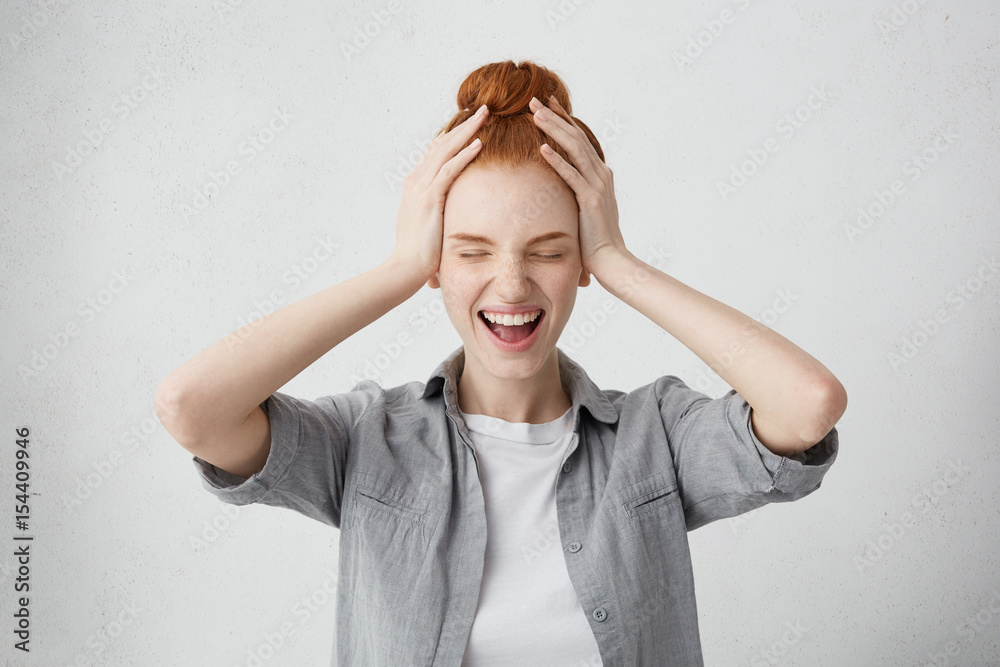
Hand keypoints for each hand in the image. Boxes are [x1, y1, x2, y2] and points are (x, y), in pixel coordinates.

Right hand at [391, 105, 488, 281]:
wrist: (405, 267)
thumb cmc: (418, 251)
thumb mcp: (427, 224)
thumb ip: (436, 212)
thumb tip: (448, 213)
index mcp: (415, 184)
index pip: (435, 152)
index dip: (452, 135)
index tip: (469, 122)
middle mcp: (416, 180)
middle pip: (442, 144)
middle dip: (463, 125)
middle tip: (481, 109)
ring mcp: (421, 188)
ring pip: (446, 150)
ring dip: (467, 131)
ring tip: (485, 115)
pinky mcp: (429, 199)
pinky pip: (450, 170)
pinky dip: (464, 155)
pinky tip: (479, 144)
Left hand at [529, 95, 628, 278]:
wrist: (612, 259)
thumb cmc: (595, 238)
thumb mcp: (587, 208)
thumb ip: (579, 192)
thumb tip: (564, 185)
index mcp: (600, 174)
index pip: (579, 140)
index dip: (563, 120)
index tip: (547, 104)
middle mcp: (601, 174)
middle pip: (575, 137)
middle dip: (555, 117)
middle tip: (535, 100)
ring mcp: (597, 185)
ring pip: (574, 150)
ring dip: (554, 130)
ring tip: (535, 115)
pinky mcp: (590, 199)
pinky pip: (571, 175)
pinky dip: (557, 160)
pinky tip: (542, 148)